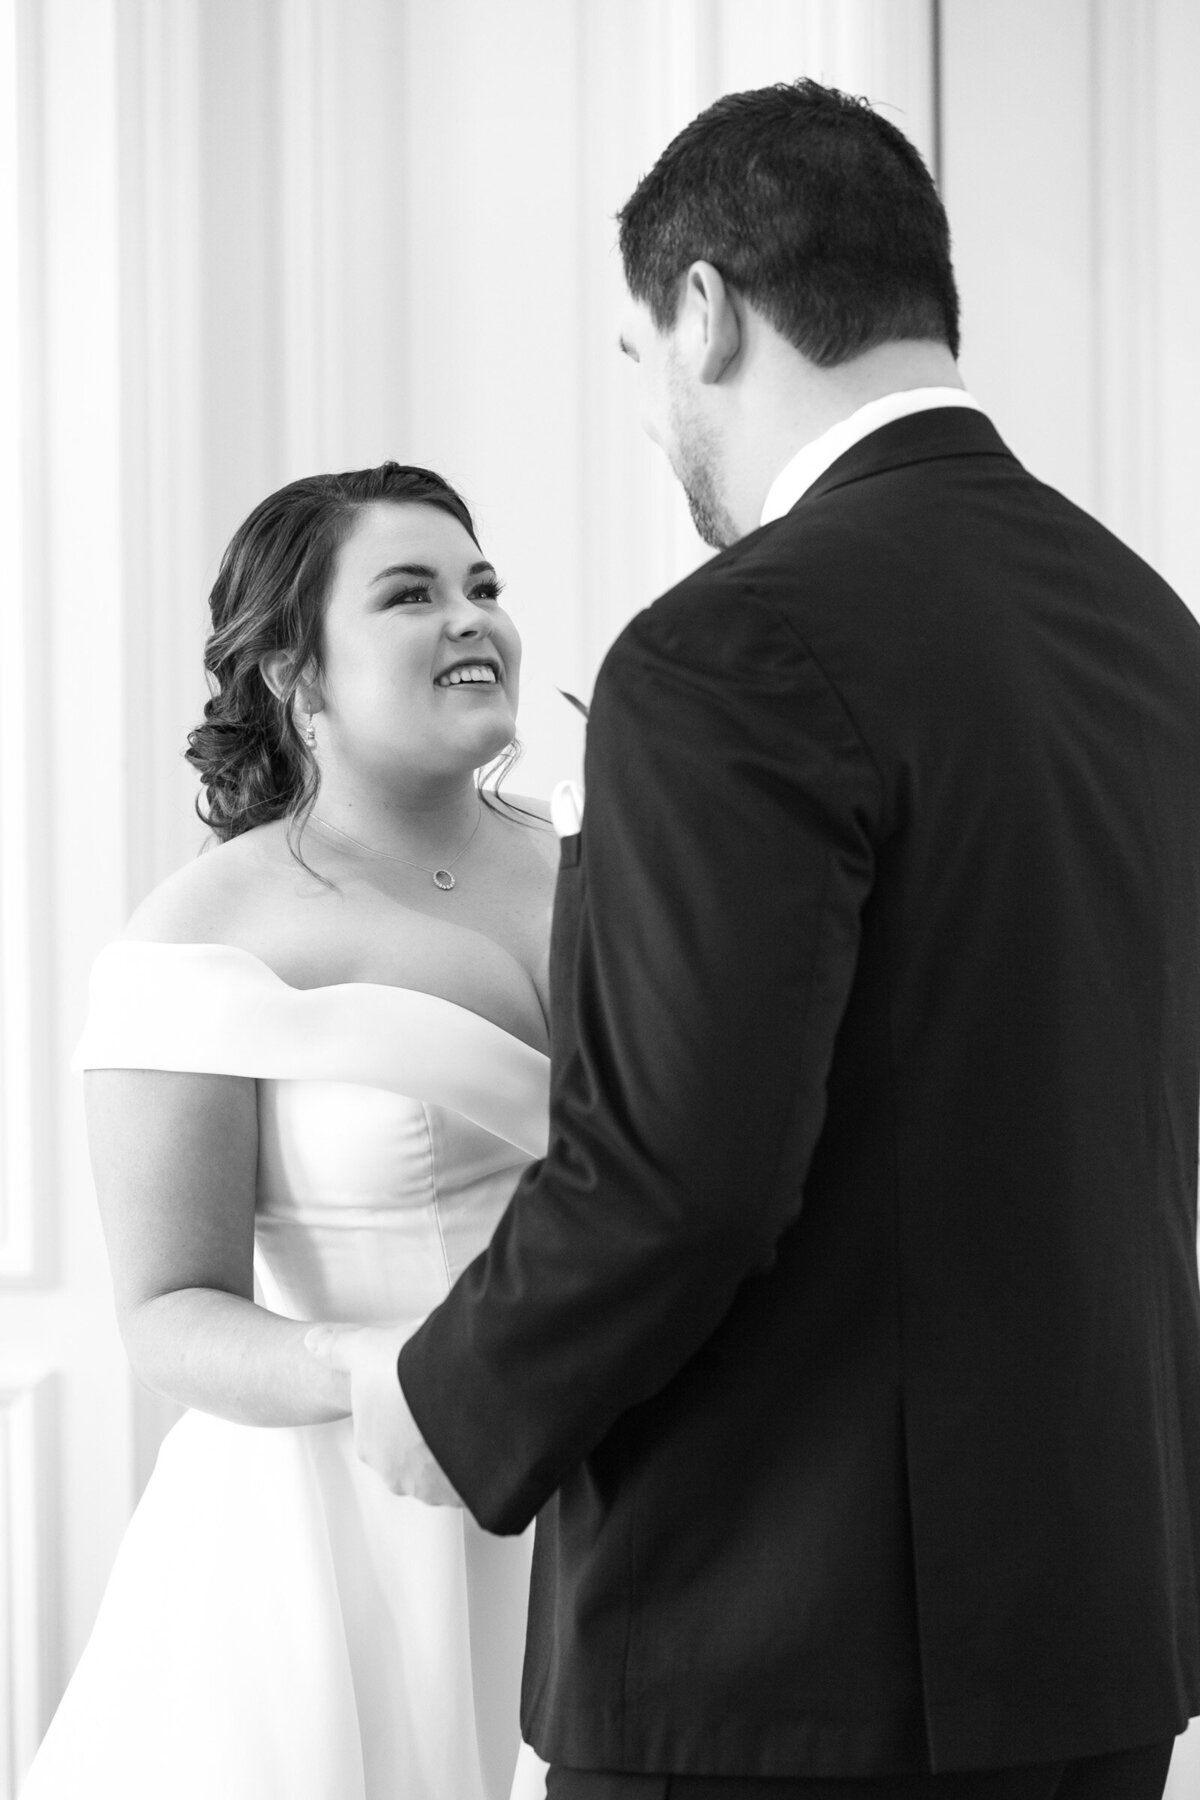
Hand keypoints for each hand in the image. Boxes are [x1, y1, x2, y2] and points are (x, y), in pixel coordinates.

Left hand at [304, 1321, 463, 1505]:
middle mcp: (396, 1475)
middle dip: (425, 1435)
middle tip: (442, 1400)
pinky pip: (467, 1480)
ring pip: (440, 1470)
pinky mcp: (463, 1492)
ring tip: (464, 1415)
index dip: (401, 1408)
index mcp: (370, 1446)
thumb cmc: (408, 1369)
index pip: (383, 1433)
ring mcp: (431, 1487)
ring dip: (450, 1450)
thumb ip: (336, 1347)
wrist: (458, 1382)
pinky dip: (474, 1463)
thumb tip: (311, 1341)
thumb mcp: (365, 1348)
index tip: (416, 1389)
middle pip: (411, 1456)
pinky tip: (480, 1435)